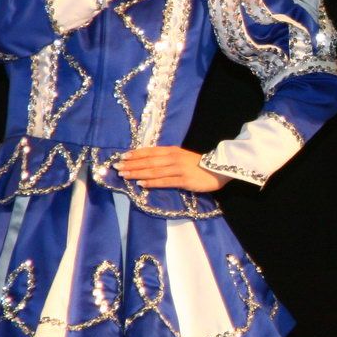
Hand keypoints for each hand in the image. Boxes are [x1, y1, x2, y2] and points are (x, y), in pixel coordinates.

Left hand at [114, 146, 228, 190]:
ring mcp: (178, 169)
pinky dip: (151, 183)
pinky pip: (164, 182)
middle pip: (148, 161)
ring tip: (124, 175)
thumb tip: (150, 162)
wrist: (219, 169)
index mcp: (173, 151)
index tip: (122, 156)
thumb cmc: (200, 164)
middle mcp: (173, 158)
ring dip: (137, 173)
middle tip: (117, 167)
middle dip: (131, 164)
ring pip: (153, 171)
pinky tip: (140, 184)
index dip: (135, 154)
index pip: (150, 151)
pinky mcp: (183, 180)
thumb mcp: (183, 156)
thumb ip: (168, 158)